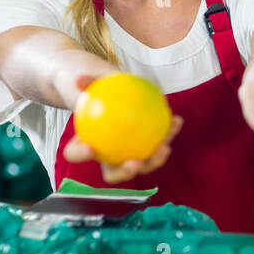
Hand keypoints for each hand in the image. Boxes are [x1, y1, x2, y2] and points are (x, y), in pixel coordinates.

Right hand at [60, 72, 184, 182]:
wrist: (112, 95)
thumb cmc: (97, 92)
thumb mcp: (89, 85)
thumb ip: (85, 83)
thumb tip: (79, 79)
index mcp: (85, 145)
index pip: (76, 154)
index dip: (81, 155)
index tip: (90, 148)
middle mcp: (107, 157)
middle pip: (114, 173)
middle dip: (126, 172)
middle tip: (135, 162)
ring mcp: (129, 156)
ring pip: (143, 164)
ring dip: (155, 159)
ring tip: (164, 147)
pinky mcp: (149, 148)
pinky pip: (159, 143)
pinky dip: (168, 133)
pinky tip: (177, 120)